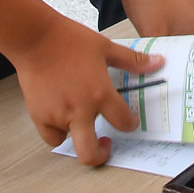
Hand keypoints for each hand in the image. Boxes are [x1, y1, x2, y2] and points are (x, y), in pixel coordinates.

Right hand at [11, 15, 164, 164]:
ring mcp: (58, 116)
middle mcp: (79, 110)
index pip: (123, 122)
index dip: (130, 124)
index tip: (129, 122)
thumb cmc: (68, 39)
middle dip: (101, 155)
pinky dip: (58, 131)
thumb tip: (158, 62)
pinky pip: (51, 136)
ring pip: (71, 141)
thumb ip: (132, 61)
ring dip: (79, 133)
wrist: (35, 37)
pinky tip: (62, 117)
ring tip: (81, 116)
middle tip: (105, 145)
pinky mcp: (39, 116)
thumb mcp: (105, 47)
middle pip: (90, 153)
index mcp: (99, 94)